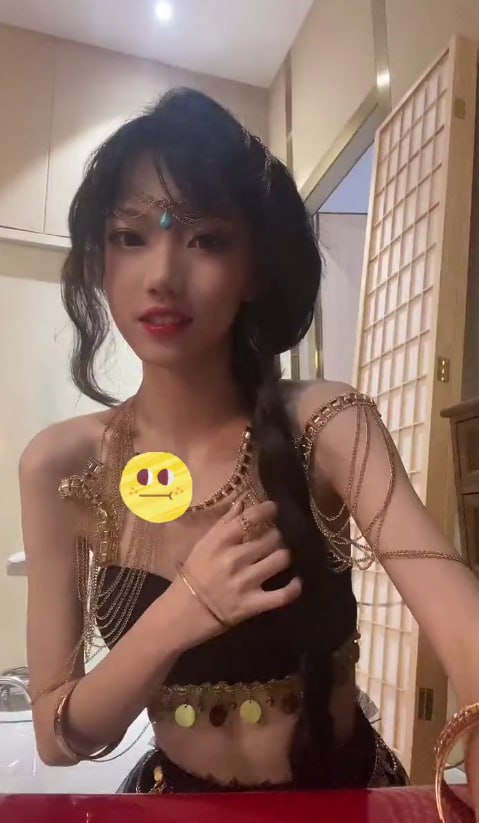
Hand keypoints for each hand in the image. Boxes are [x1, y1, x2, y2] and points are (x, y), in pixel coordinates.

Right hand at [167, 499, 300, 649]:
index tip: (274, 508)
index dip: (267, 510)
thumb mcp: (203, 545)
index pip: (250, 519)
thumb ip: (223, 524)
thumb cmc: (193, 575)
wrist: (182, 613)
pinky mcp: (253, 604)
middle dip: (276, 535)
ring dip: (284, 555)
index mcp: (220, 542)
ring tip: (280, 556)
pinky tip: (296, 581)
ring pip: (281, 559)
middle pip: (271, 538)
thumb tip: (242, 503)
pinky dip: (294, 587)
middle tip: (274, 538)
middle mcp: (234, 559)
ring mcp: (245, 582)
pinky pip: (284, 594)